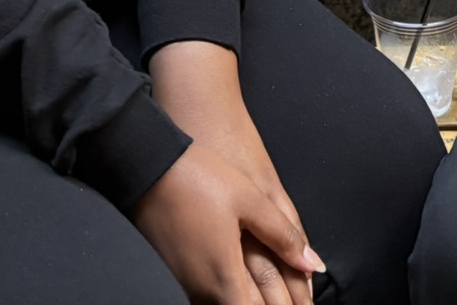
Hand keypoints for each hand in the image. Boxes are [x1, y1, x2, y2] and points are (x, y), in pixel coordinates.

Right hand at [149, 41, 319, 304]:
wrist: (144, 166)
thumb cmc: (195, 179)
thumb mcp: (250, 199)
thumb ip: (283, 236)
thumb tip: (312, 264)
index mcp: (225, 277)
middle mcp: (203, 290)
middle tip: (298, 303)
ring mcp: (187, 283)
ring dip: (251, 302)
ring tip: (277, 297)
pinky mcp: (177, 272)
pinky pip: (209, 296)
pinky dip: (232, 295)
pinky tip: (240, 286)